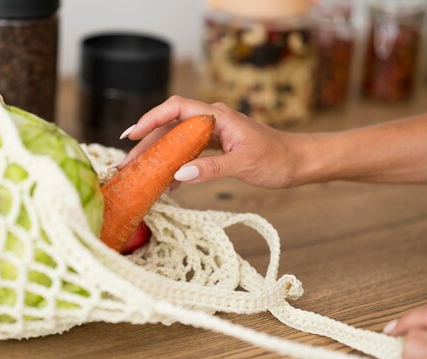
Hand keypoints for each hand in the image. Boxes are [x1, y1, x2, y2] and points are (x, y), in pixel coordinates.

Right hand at [117, 95, 310, 188]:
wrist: (299, 162)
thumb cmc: (277, 159)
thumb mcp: (244, 164)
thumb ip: (212, 168)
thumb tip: (179, 174)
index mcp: (217, 116)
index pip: (176, 108)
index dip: (151, 118)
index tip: (133, 134)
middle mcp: (211, 121)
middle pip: (170, 127)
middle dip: (147, 144)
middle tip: (127, 164)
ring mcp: (212, 133)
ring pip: (176, 141)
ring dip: (158, 156)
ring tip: (139, 174)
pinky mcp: (215, 146)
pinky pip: (187, 152)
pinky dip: (175, 165)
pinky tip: (166, 182)